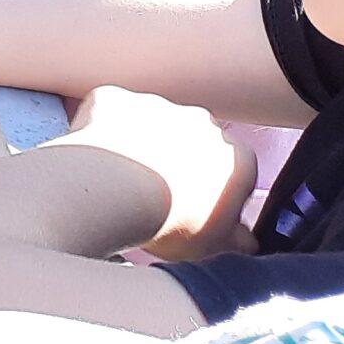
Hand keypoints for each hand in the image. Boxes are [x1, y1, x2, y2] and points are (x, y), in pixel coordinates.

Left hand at [62, 85, 257, 261]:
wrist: (114, 193)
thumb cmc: (168, 221)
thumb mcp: (213, 245)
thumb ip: (235, 238)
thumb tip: (245, 242)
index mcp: (236, 158)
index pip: (234, 174)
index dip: (214, 194)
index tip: (195, 211)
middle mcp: (201, 122)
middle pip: (193, 141)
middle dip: (178, 161)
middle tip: (155, 195)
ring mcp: (157, 105)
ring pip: (151, 124)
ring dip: (141, 144)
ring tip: (122, 181)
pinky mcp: (115, 99)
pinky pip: (111, 114)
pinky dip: (104, 131)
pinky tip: (98, 160)